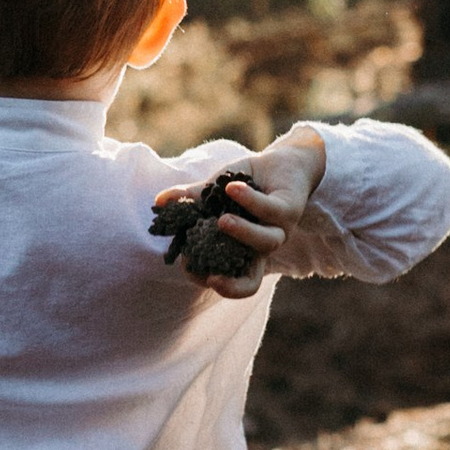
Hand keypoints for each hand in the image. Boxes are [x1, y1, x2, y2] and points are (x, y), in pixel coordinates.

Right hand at [151, 127, 327, 301]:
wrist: (281, 162)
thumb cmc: (246, 183)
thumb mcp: (214, 192)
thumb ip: (190, 200)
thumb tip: (160, 202)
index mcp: (242, 250)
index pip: (229, 281)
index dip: (207, 281)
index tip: (187, 267)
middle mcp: (261, 246)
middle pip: (252, 282)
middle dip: (232, 286)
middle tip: (210, 276)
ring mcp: (278, 229)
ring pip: (266, 243)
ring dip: (243, 233)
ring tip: (221, 220)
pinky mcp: (289, 209)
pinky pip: (268, 209)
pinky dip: (248, 199)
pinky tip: (231, 187)